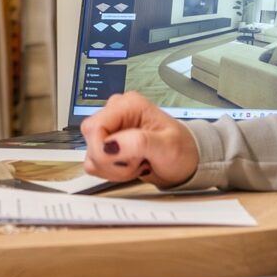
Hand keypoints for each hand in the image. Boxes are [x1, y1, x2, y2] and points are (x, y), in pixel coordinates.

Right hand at [81, 93, 199, 187]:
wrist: (185, 161)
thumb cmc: (182, 149)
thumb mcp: (167, 146)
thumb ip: (139, 143)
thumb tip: (110, 145)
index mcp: (128, 104)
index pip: (94, 126)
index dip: (103, 149)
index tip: (122, 160)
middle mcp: (116, 113)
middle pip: (90, 139)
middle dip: (110, 160)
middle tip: (136, 161)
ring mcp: (111, 129)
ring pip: (90, 153)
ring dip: (112, 168)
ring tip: (136, 163)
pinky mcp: (108, 144)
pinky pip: (94, 162)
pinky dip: (110, 171)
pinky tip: (129, 166)